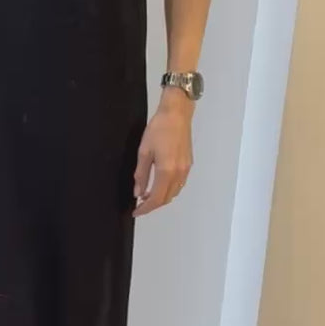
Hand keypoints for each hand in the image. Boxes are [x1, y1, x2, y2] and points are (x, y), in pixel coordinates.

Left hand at [133, 98, 192, 215]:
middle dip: (153, 205)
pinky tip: (159, 184)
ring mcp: (186, 169)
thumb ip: (141, 174)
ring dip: (162, 198)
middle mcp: (179, 174)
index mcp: (166, 171)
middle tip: (140, 205)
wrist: (177, 114)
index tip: (136, 212)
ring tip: (147, 195)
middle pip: (167, 198)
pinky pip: (179, 184)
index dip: (145, 208)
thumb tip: (138, 192)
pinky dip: (169, 189)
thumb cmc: (159, 129)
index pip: (156, 198)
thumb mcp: (144, 151)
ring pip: (174, 192)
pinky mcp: (189, 164)